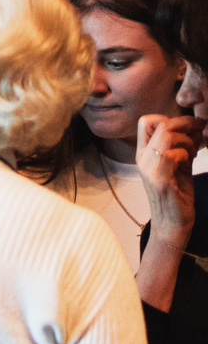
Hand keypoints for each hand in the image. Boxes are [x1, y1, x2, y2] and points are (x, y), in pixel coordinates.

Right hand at [139, 114, 201, 245]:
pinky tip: (190, 161)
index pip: (147, 122)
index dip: (169, 118)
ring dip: (187, 139)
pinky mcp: (160, 180)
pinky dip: (185, 153)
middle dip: (184, 123)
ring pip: (166, 136)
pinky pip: (171, 155)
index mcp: (145, 154)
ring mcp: (149, 169)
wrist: (172, 225)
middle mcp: (143, 159)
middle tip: (200, 129)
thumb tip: (195, 129)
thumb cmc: (177, 196)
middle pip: (158, 124)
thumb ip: (182, 148)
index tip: (190, 126)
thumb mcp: (180, 166)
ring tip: (195, 151)